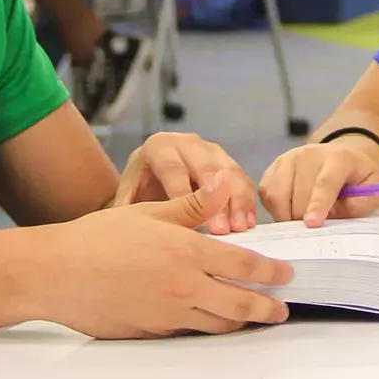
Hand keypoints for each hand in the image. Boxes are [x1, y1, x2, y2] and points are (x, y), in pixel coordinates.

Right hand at [40, 172, 292, 338]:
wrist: (56, 274)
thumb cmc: (97, 239)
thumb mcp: (148, 212)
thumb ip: (192, 204)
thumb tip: (223, 183)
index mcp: (187, 252)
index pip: (245, 266)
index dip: (272, 273)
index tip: (285, 275)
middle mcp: (184, 287)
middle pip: (242, 305)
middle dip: (268, 309)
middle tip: (281, 309)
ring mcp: (168, 315)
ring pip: (219, 325)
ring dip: (241, 322)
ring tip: (253, 317)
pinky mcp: (152, 332)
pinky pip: (189, 332)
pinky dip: (206, 327)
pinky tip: (209, 320)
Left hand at [113, 132, 258, 233]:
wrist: (150, 176)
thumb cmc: (139, 190)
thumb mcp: (129, 197)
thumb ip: (129, 212)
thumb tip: (132, 235)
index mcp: (158, 147)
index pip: (173, 170)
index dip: (185, 196)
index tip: (194, 224)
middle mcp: (186, 143)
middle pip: (205, 168)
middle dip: (217, 200)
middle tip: (223, 231)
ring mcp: (211, 150)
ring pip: (229, 171)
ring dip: (238, 201)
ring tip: (240, 228)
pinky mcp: (228, 162)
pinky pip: (242, 179)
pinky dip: (247, 201)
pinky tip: (248, 222)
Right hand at [258, 137, 378, 226]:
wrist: (341, 160)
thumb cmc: (356, 180)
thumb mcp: (371, 191)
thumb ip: (358, 205)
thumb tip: (331, 216)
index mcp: (339, 158)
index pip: (325, 182)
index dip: (318, 204)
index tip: (312, 224)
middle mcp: (310, 153)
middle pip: (299, 194)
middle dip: (304, 218)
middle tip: (314, 230)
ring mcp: (289, 158)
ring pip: (278, 195)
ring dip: (287, 216)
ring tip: (302, 220)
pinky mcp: (274, 167)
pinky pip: (266, 194)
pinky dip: (275, 209)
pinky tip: (289, 211)